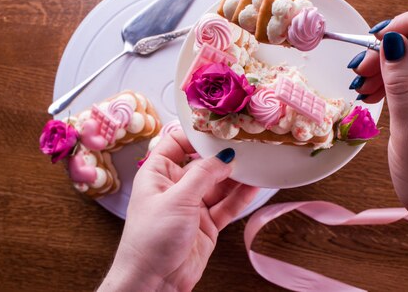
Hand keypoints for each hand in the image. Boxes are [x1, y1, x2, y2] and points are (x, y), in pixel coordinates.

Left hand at [99, 131, 258, 291]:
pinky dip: (240, 197)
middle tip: (246, 148)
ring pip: (219, 185)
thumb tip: (224, 157)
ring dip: (237, 177)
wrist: (153, 282)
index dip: (197, 136)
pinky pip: (227, 205)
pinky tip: (254, 187)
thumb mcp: (178, 199)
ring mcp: (192, 206)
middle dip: (224, 158)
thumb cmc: (150, 240)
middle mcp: (175, 187)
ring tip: (256, 165)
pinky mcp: (207, 224)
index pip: (177, 144)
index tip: (219, 130)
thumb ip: (204, 175)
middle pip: (204, 164)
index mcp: (158, 174)